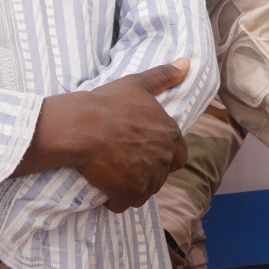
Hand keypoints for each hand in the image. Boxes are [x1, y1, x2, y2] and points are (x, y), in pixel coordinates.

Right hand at [17, 61, 189, 211]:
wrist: (83, 125)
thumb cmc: (109, 102)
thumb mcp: (138, 84)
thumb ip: (164, 76)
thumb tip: (185, 63)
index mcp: (171, 134)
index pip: (179, 157)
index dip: (163, 158)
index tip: (143, 154)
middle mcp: (164, 157)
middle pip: (160, 177)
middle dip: (144, 174)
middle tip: (123, 165)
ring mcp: (148, 176)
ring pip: (143, 193)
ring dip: (131, 189)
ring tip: (113, 178)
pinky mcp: (128, 191)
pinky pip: (124, 204)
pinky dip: (115, 200)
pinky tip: (104, 190)